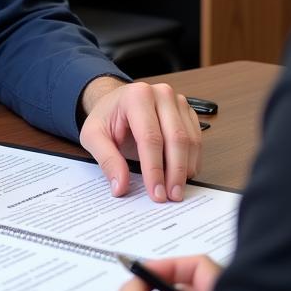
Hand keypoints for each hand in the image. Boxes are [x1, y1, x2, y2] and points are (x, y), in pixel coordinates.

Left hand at [79, 79, 200, 200]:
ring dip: (185, 169)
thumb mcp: (93, 136)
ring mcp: (177, 102)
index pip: (150, 138)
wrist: (116, 102)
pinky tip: (182, 175)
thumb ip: (107, 160)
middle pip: (176, 138)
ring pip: (190, 140)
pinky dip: (191, 161)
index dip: (154, 169)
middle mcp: (161, 94)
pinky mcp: (187, 112)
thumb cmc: (106, 117)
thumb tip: (120, 186)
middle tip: (171, 196)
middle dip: (175, 172)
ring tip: (176, 190)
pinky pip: (196, 139)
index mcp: (137, 96)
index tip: (156, 193)